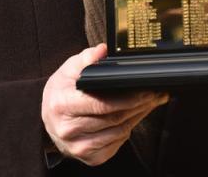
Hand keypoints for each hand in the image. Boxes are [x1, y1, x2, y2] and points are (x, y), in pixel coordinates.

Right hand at [41, 44, 167, 165]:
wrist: (50, 118)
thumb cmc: (61, 91)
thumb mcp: (69, 69)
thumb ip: (87, 58)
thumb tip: (103, 50)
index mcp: (62, 104)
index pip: (100, 104)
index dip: (127, 98)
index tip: (145, 89)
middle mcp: (68, 129)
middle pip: (114, 118)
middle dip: (140, 105)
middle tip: (156, 94)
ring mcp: (78, 147)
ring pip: (119, 132)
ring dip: (139, 117)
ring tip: (151, 103)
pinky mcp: (89, 157)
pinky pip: (116, 144)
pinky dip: (129, 129)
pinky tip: (135, 117)